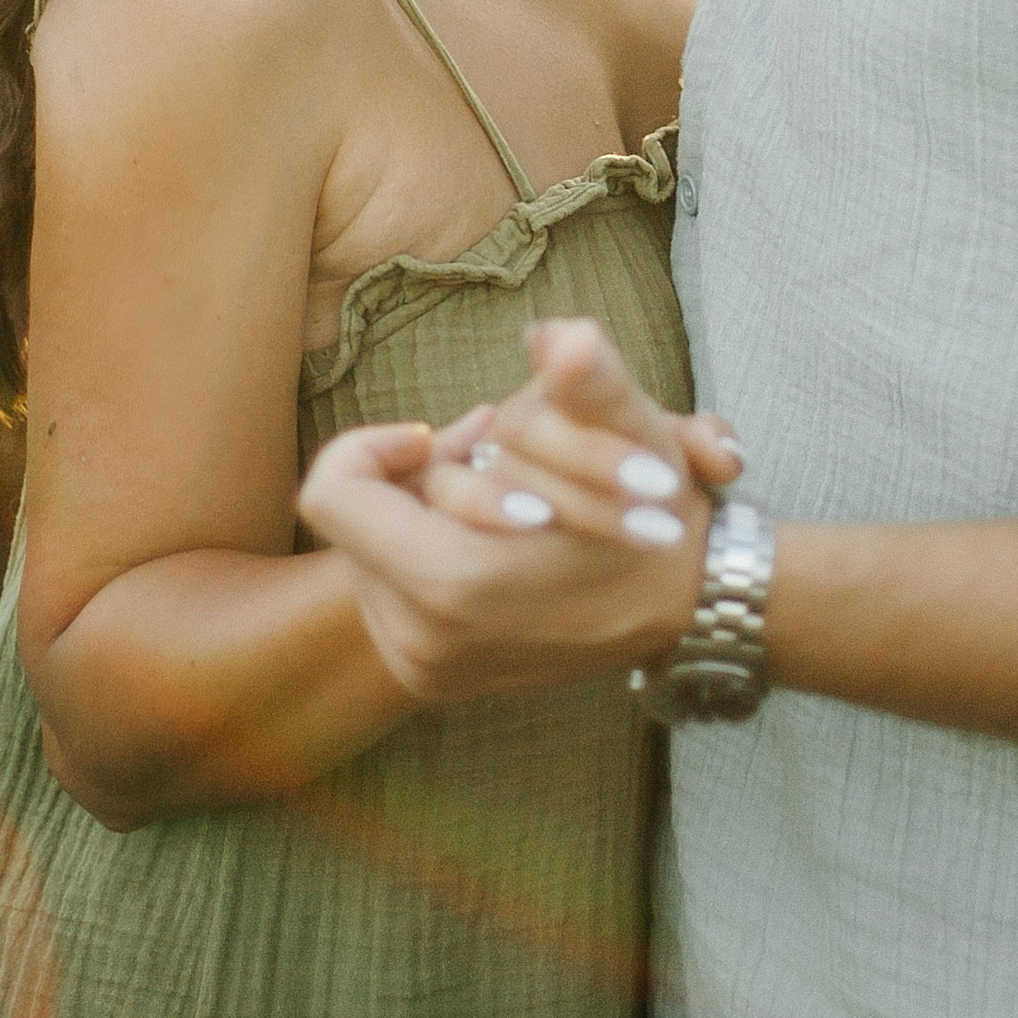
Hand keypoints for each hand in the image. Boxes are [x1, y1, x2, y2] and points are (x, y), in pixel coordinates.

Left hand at [296, 323, 738, 705]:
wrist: (687, 607)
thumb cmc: (653, 509)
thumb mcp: (632, 432)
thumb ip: (589, 380)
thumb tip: (561, 338)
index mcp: (453, 582)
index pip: (330, 493)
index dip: (371, 447)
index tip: (436, 435)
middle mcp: (423, 639)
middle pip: (358, 520)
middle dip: (421, 474)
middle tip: (496, 449)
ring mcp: (424, 667)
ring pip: (371, 555)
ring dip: (425, 512)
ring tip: (506, 491)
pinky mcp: (431, 679)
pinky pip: (389, 593)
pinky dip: (429, 553)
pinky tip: (494, 535)